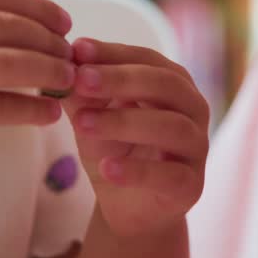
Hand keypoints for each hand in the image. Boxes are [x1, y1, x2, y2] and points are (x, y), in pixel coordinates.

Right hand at [0, 0, 75, 179]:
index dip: (39, 7)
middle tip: (71, 57)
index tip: (63, 22)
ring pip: (15, 63)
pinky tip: (49, 114)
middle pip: (13, 26)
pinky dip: (34, 110)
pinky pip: (3, 106)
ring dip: (51, 72)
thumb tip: (14, 14)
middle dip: (52, 41)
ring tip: (68, 82)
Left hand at [61, 39, 209, 237]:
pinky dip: (137, 171)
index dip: (113, 53)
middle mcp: (193, 109)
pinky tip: (108, 168)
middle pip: (165, 85)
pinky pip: (169, 175)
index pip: (147, 58)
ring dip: (124, 122)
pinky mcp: (191, 185)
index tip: (77, 49)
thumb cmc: (116, 151)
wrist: (129, 208)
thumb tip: (60, 66)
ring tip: (83, 123)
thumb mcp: (92, 119)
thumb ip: (81, 95)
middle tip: (81, 79)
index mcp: (173, 84)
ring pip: (171, 126)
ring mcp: (196, 147)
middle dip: (121, 79)